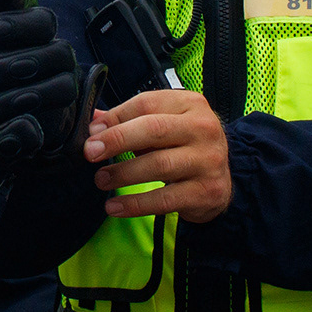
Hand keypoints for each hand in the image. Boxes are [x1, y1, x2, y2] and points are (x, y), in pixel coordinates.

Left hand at [83, 88, 231, 221]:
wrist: (221, 182)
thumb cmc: (183, 147)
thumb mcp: (161, 126)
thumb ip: (128, 120)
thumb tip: (93, 123)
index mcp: (190, 104)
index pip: (147, 103)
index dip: (116, 117)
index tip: (92, 132)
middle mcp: (203, 129)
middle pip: (153, 130)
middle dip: (117, 140)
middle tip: (91, 152)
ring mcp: (208, 160)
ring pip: (158, 165)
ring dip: (123, 173)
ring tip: (101, 179)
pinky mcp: (207, 191)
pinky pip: (164, 199)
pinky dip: (135, 204)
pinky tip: (115, 207)